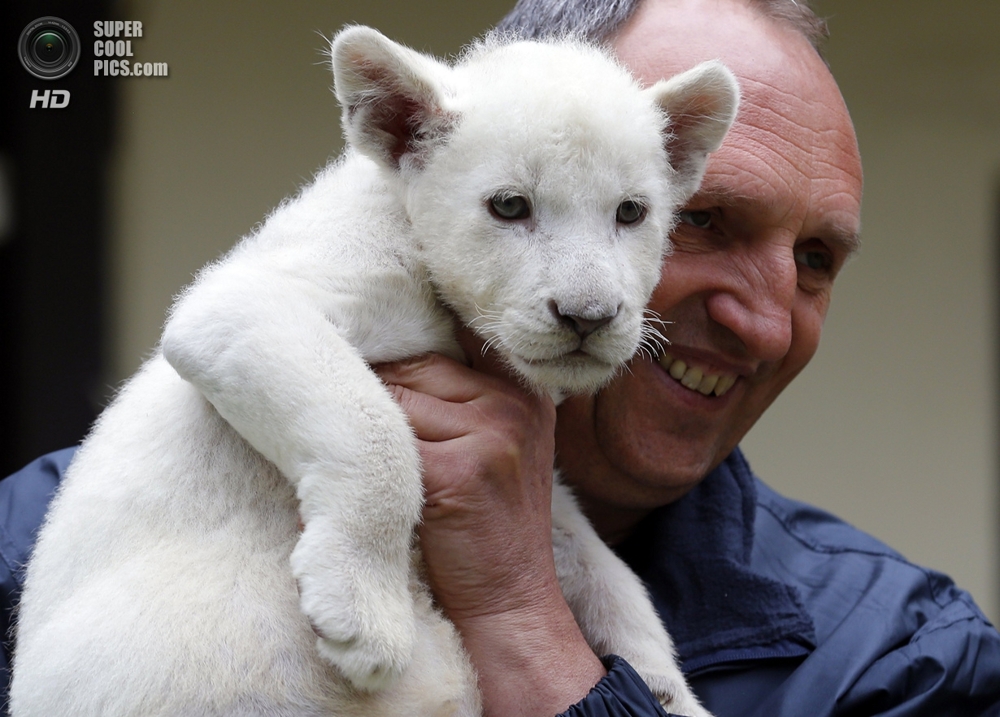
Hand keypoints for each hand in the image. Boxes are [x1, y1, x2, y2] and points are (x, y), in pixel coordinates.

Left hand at [375, 328, 604, 715]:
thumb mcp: (497, 448)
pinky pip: (387, 443)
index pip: (445, 345)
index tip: (371, 368)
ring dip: (368, 431)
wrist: (511, 603)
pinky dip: (364, 463)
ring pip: (394, 402)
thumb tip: (381, 354)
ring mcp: (491, 436)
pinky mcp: (458, 472)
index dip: (402, 360)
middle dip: (378, 396)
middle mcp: (514, 406)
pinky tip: (362, 485)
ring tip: (364, 464)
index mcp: (526, 393)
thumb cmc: (489, 527)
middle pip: (414, 369)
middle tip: (357, 430)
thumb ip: (462, 400)